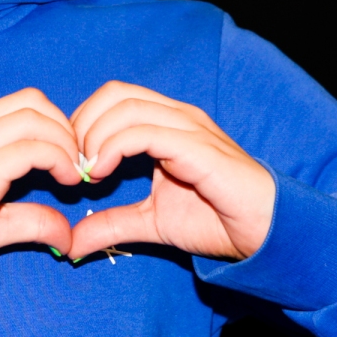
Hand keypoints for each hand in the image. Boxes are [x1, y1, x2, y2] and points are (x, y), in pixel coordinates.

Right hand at [0, 88, 84, 282]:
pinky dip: (58, 160)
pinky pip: (31, 149)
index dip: (53, 126)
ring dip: (66, 143)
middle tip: (76, 165)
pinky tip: (67, 183)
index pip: (19, 105)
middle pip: (32, 102)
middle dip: (65, 128)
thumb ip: (27, 220)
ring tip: (74, 175)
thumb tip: (67, 234)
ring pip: (34, 119)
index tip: (68, 161)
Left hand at [67, 81, 275, 261]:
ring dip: (95, 137)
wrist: (264, 234)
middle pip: (114, 93)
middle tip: (75, 165)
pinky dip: (113, 147)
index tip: (73, 162)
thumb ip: (112, 224)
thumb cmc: (216, 220)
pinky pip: (144, 132)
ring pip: (126, 107)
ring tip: (89, 172)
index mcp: (166, 123)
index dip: (83, 122)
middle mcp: (177, 116)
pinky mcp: (197, 146)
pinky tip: (102, 172)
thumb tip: (72, 243)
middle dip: (83, 125)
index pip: (112, 97)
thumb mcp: (151, 222)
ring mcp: (189, 127)